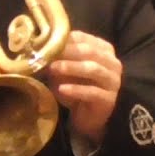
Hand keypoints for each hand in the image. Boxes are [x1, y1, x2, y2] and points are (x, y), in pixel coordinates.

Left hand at [46, 31, 122, 146]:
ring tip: (53, 69)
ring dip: (71, 67)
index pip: (85, 39)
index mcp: (104, 50)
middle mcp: (112, 63)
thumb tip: (41, 46)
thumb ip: (61, 57)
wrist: (88, 116)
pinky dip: (75, 89)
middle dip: (68, 52)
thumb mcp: (68, 69)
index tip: (47, 43)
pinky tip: (61, 89)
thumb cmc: (78, 87)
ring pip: (93, 69)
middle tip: (49, 55)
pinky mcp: (108, 99)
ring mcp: (113, 81)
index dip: (66, 40)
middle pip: (90, 52)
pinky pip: (92, 92)